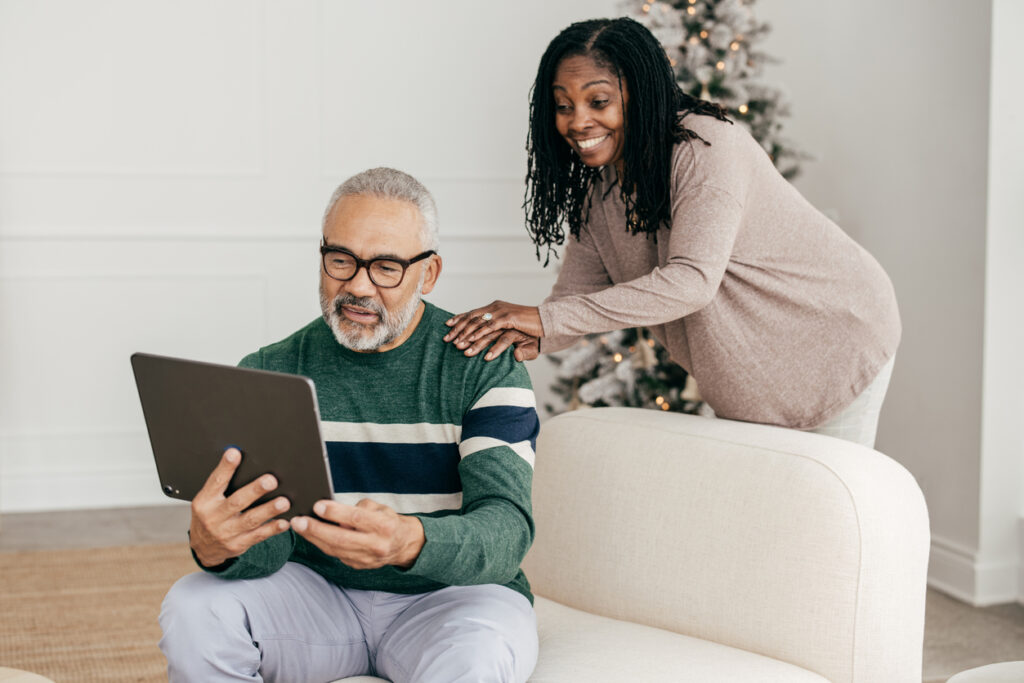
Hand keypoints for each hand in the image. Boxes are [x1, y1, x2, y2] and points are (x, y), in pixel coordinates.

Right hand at [188, 448, 290, 567]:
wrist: (203, 547)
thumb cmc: (209, 515)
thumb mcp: (207, 499)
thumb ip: (222, 483)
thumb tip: (238, 456)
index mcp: (205, 502)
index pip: (216, 481)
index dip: (226, 467)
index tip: (235, 453)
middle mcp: (214, 517)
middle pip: (237, 502)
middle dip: (255, 490)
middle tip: (271, 480)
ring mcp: (227, 533)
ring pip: (251, 520)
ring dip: (269, 510)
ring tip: (284, 502)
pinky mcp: (239, 544)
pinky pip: (258, 536)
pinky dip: (273, 528)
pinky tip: (285, 522)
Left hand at [291, 499, 424, 569]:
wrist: (402, 545)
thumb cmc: (387, 520)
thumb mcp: (379, 508)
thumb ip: (358, 509)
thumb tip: (333, 513)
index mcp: (384, 526)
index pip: (356, 518)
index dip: (335, 512)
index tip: (317, 505)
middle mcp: (375, 544)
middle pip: (341, 538)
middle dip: (317, 529)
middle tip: (299, 521)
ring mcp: (366, 558)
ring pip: (334, 549)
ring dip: (314, 538)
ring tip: (299, 526)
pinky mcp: (357, 565)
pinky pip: (335, 554)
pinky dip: (321, 544)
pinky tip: (310, 535)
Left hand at [443, 301, 543, 359]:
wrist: (547, 321)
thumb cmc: (529, 329)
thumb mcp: (509, 332)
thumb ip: (497, 336)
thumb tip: (484, 341)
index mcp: (494, 308)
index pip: (472, 313)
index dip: (459, 319)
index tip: (447, 326)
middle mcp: (496, 308)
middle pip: (472, 318)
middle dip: (459, 330)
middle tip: (447, 340)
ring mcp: (502, 312)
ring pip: (480, 325)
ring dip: (469, 337)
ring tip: (460, 349)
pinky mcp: (510, 319)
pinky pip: (493, 330)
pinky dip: (484, 338)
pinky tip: (477, 346)